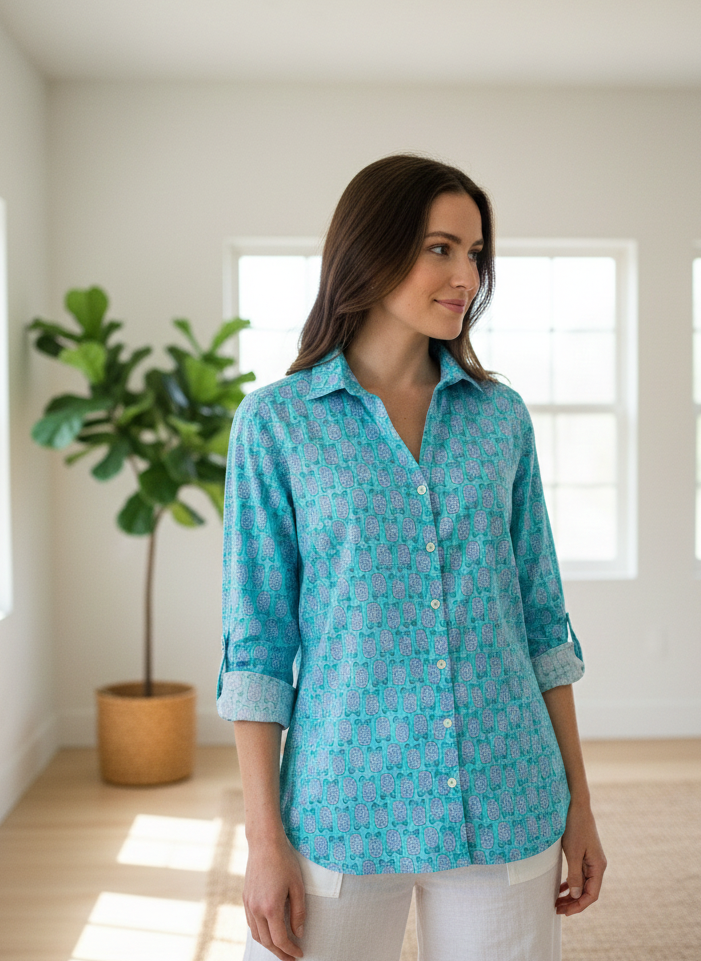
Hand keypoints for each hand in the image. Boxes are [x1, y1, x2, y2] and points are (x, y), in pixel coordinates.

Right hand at [243, 832, 305, 959]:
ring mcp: (249, 904)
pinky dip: (260, 932)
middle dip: (279, 953)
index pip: (280, 939)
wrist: (264, 843)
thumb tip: (298, 933)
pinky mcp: (245, 898)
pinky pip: (251, 923)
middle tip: (291, 957)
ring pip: (256, 934)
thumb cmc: (284, 861)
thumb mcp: (297, 886)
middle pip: (267, 941)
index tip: (299, 954)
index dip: (290, 950)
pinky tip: (269, 931)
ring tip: (281, 947)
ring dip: (269, 944)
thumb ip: (298, 912)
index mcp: (271, 907)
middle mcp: (256, 909)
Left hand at [556, 798, 606, 915]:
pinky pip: (579, 875)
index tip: (564, 912)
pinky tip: (561, 888)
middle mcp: (597, 865)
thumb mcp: (573, 852)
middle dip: (573, 903)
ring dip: (571, 894)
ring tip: (557, 902)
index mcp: (598, 866)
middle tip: (557, 909)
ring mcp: (591, 860)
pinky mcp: (584, 854)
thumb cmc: (575, 827)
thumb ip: (575, 875)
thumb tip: (576, 896)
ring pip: (582, 884)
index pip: (591, 895)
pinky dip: (570, 883)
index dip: (578, 906)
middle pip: (587, 891)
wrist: (576, 805)